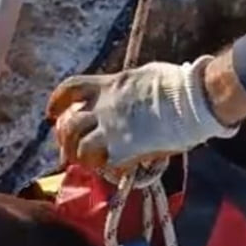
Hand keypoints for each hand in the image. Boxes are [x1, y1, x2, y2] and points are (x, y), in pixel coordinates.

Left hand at [47, 56, 236, 170]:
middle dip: (64, 138)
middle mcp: (104, 107)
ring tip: (84, 162)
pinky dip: (103, 169)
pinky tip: (109, 170)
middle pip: (68, 124)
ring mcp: (112, 130)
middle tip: (67, 149)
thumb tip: (129, 91)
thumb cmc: (176, 84)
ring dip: (79, 157)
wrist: (193, 100)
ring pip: (79, 148)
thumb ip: (128, 86)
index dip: (57, 102)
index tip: (52, 113)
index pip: (71, 89)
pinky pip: (103, 164)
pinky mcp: (124, 150)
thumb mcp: (144, 76)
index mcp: (108, 85)